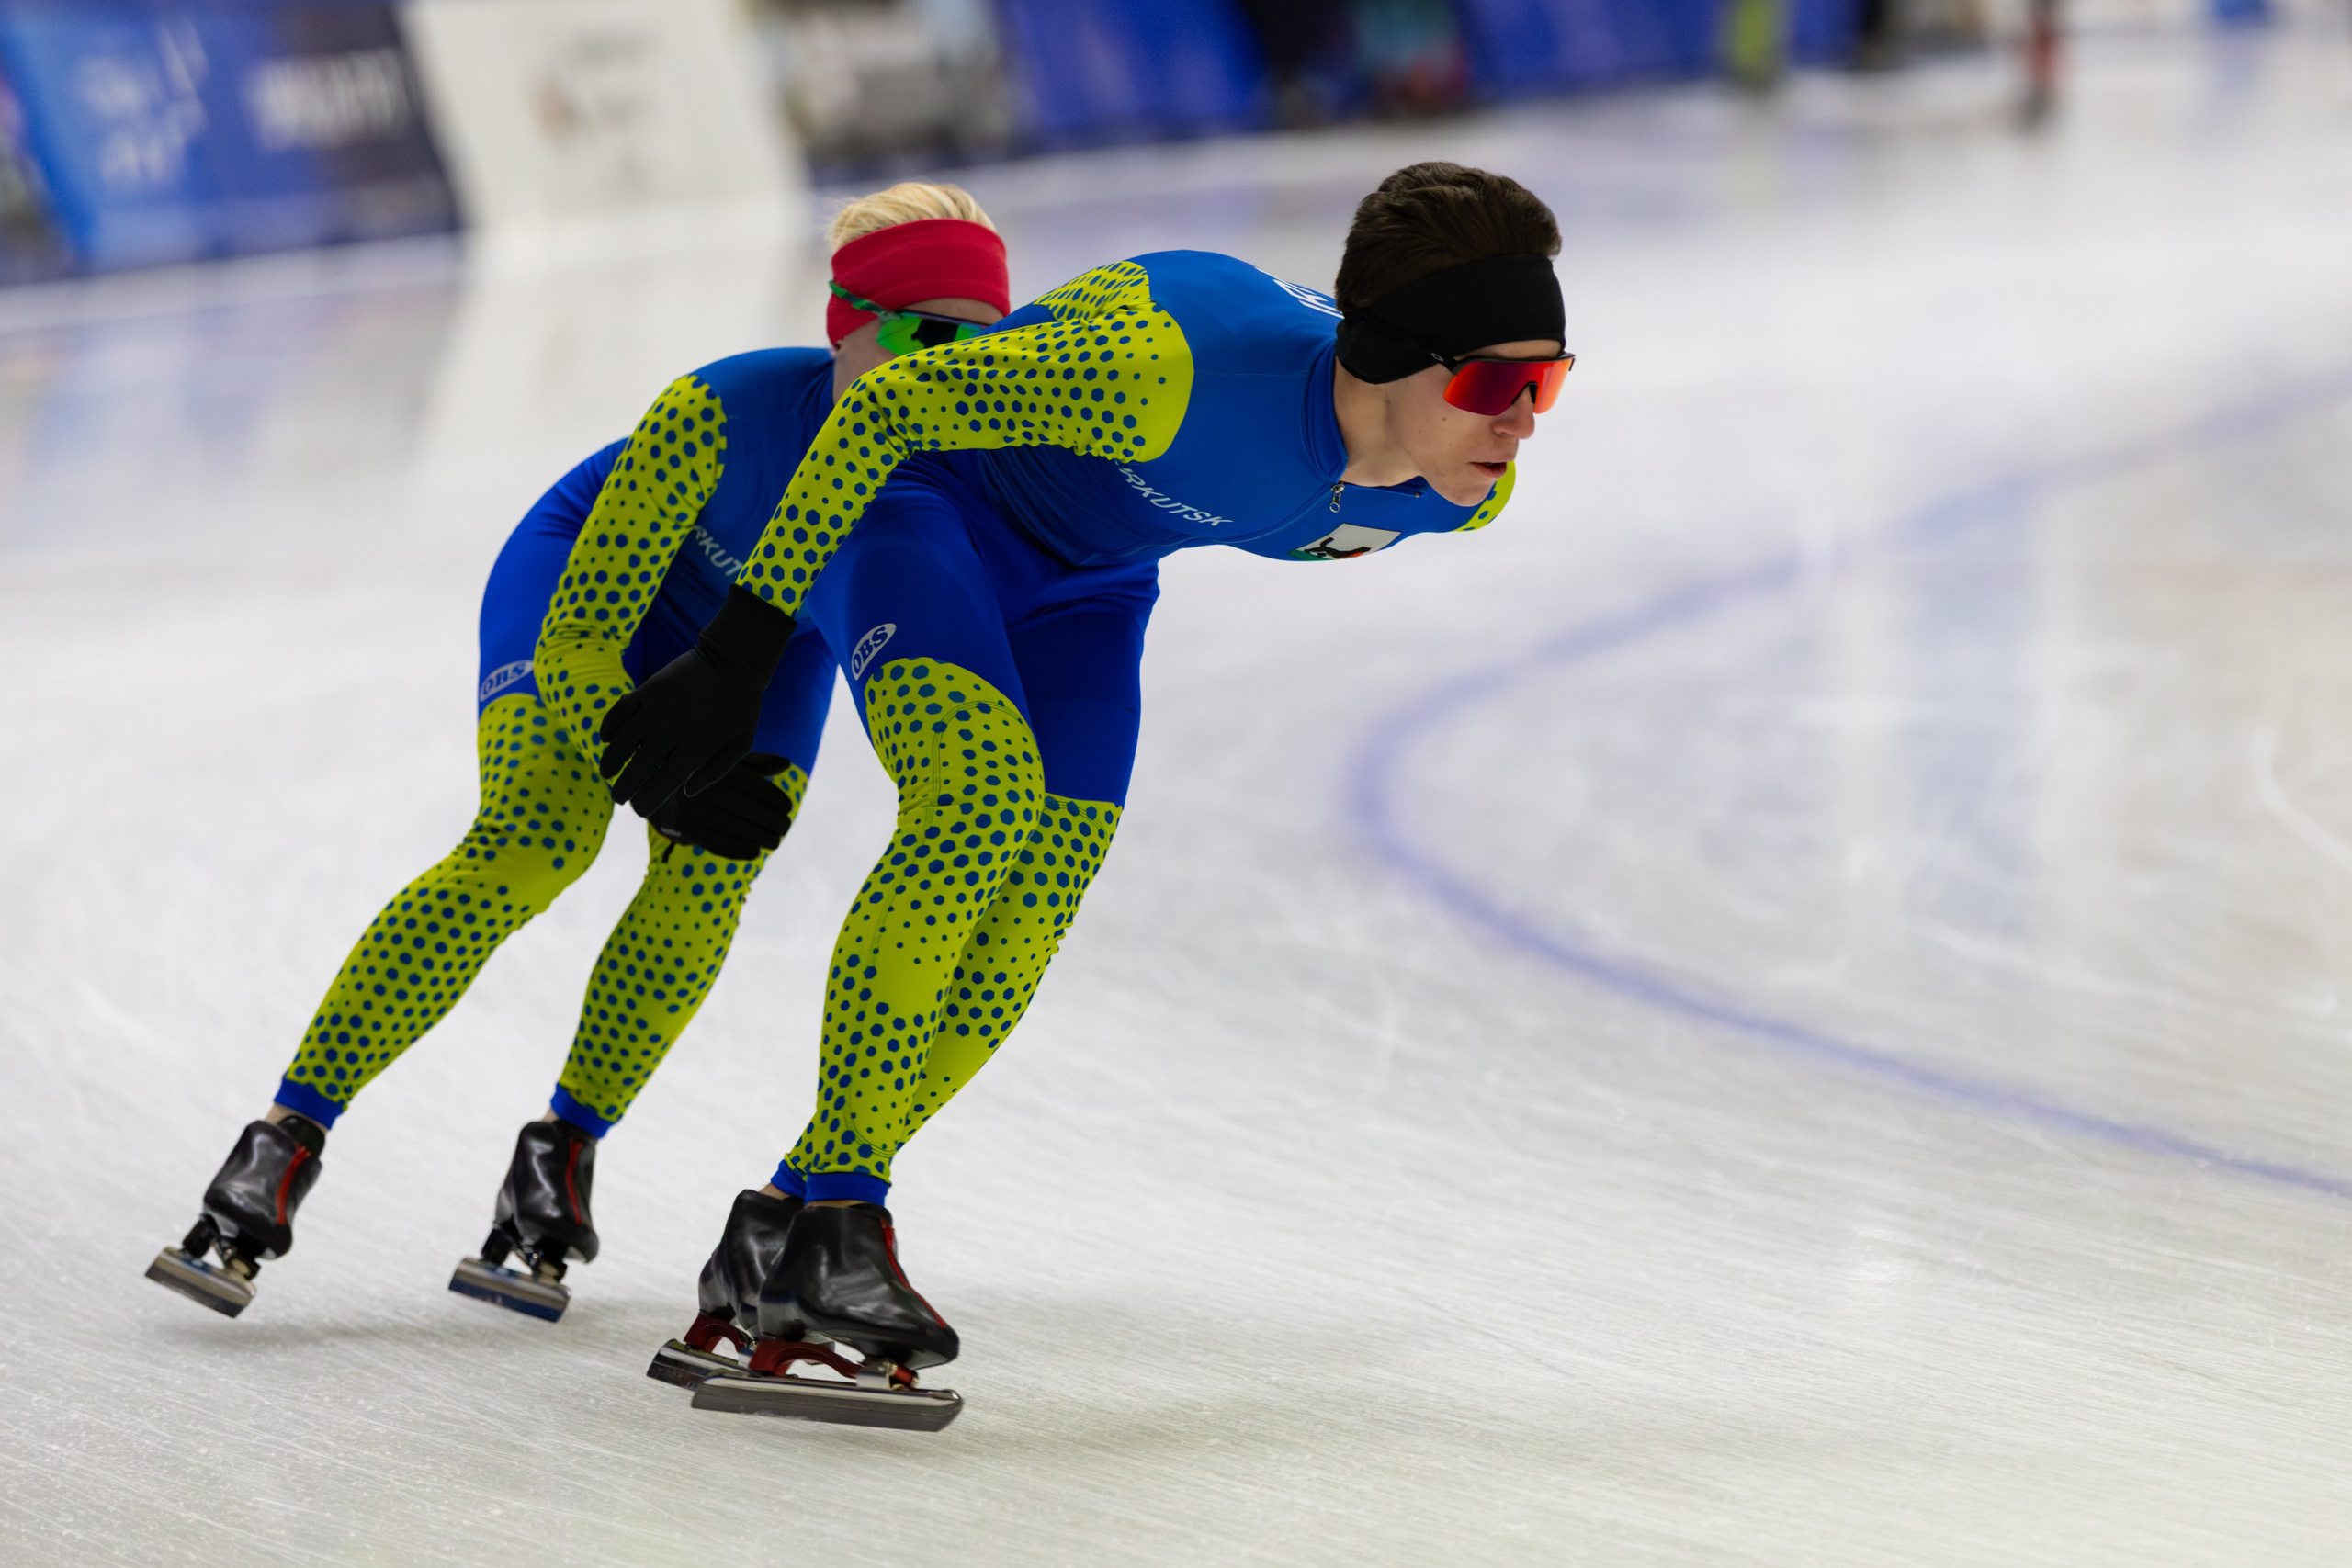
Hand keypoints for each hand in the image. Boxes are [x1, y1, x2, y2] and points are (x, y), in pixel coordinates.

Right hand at [597, 586, 795, 811]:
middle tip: (618, 799)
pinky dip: (610, 727)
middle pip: (638, 767)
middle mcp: (673, 728)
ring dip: (610, 761)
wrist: (732, 659)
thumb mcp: (742, 743)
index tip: (640, 809)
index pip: (662, 783)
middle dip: (623, 788)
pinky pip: (619, 711)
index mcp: (698, 746)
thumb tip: (686, 792)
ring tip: (607, 773)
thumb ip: (715, 771)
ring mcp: (657, 707)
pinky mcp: (647, 688)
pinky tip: (608, 739)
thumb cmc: (741, 706)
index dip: (646, 801)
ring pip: (622, 741)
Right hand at [650, 754, 794, 859]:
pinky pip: (713, 843)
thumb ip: (758, 763)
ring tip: (775, 842)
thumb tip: (786, 764)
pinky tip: (755, 852)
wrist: (664, 791)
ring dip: (758, 836)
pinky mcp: (682, 829)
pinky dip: (737, 850)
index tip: (788, 807)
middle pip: (739, 805)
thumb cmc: (708, 776)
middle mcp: (697, 786)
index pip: (747, 782)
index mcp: (711, 765)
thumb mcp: (729, 763)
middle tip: (785, 827)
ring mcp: (687, 808)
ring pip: (728, 825)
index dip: (771, 796)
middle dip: (768, 819)